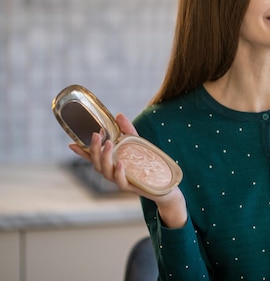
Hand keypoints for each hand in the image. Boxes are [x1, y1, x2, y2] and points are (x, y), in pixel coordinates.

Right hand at [68, 113, 187, 227]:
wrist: (165, 186)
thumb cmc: (147, 165)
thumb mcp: (137, 144)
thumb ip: (127, 131)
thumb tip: (118, 115)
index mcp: (111, 163)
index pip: (93, 158)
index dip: (82, 152)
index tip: (71, 143)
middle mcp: (112, 173)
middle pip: (97, 164)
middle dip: (94, 149)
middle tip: (97, 135)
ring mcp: (121, 181)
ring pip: (106, 172)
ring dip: (105, 157)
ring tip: (108, 144)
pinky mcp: (132, 187)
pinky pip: (121, 182)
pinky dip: (119, 172)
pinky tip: (120, 162)